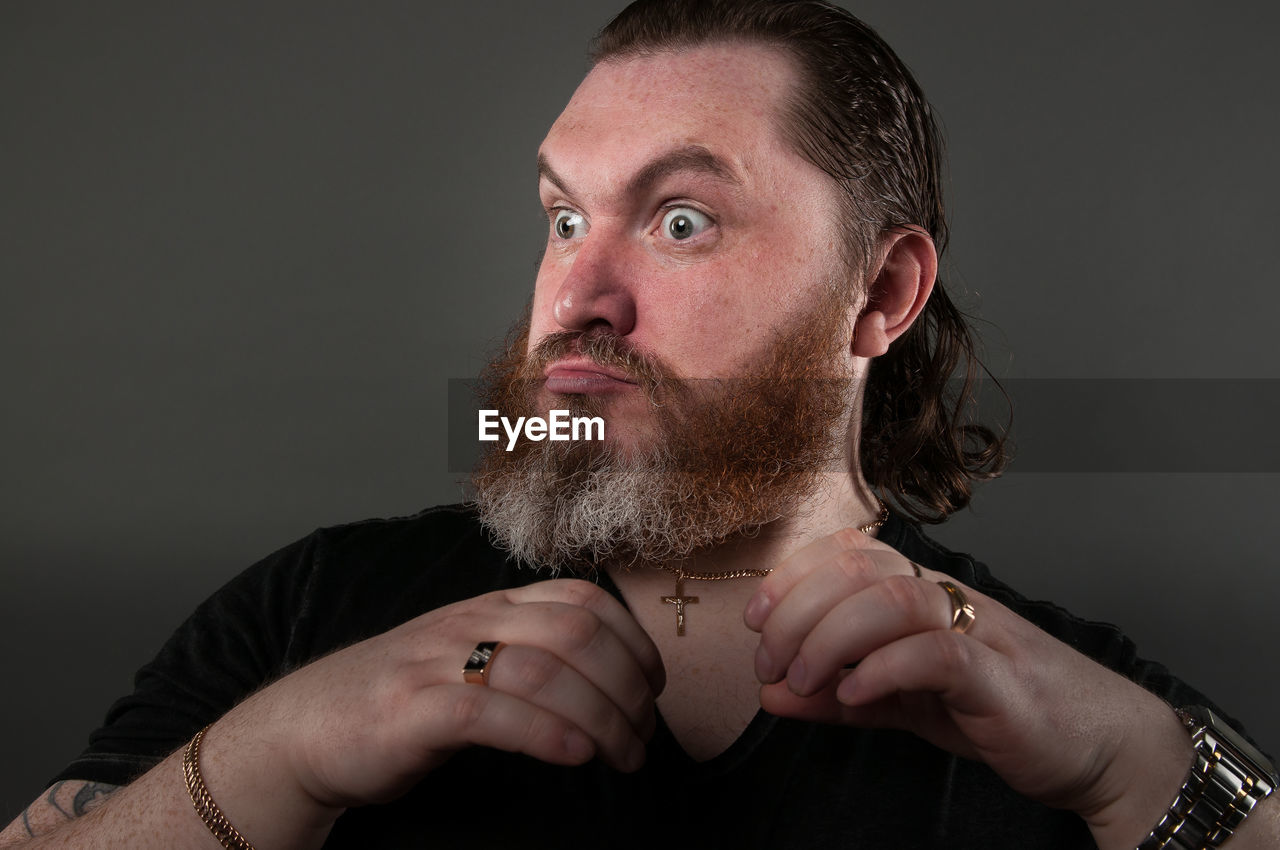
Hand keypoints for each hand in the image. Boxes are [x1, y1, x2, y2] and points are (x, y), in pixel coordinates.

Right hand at [217, 579, 664, 810]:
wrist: (302, 729)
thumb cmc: (400, 701)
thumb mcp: (470, 659)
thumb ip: (528, 655)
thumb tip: (608, 682)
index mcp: (490, 607)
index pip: (583, 598)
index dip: (633, 639)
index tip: (654, 687)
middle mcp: (470, 624)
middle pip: (575, 631)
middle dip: (626, 683)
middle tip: (643, 734)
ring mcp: (438, 663)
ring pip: (542, 670)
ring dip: (600, 715)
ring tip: (621, 755)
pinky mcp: (411, 711)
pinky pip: (490, 712)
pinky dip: (544, 732)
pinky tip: (575, 754)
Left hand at [742, 528, 1189, 837]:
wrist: (1101, 747)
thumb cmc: (1000, 711)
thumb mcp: (903, 704)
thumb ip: (837, 696)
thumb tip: (768, 692)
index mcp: (924, 593)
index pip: (847, 553)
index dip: (792, 574)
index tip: (754, 619)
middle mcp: (949, 598)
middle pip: (859, 569)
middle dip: (796, 608)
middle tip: (768, 661)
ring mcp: (979, 632)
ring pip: (893, 598)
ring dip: (830, 636)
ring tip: (801, 680)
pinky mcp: (1002, 680)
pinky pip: (937, 653)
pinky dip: (883, 668)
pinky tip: (851, 693)